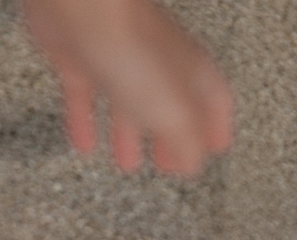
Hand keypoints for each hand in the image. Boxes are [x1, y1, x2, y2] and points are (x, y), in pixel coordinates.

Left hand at [22, 0, 232, 174]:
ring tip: (129, 162)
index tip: (215, 149)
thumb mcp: (174, 113)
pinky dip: (87, 123)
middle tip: (171, 163)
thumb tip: (193, 166)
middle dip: (172, 138)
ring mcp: (119, 58)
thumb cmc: (129, 46)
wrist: (79, 7)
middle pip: (171, 106)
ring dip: (130, 136)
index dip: (216, 129)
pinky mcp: (81, 57)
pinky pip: (87, 98)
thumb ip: (187, 144)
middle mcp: (158, 61)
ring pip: (129, 103)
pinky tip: (84, 141)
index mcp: (190, 70)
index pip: (215, 101)